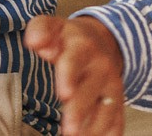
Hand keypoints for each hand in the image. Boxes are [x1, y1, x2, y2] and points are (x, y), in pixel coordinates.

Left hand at [24, 14, 124, 135]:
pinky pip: (117, 122)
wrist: (104, 40)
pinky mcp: (117, 103)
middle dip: (80, 111)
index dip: (69, 76)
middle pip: (90, 91)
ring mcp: (111, 87)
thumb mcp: (54, 26)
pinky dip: (108, 134)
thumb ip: (40, 30)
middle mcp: (101, 67)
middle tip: (69, 129)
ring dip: (94, 129)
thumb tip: (34, 42)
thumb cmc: (70, 38)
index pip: (74, 61)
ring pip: (106, 111)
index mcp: (82, 47)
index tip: (64, 94)